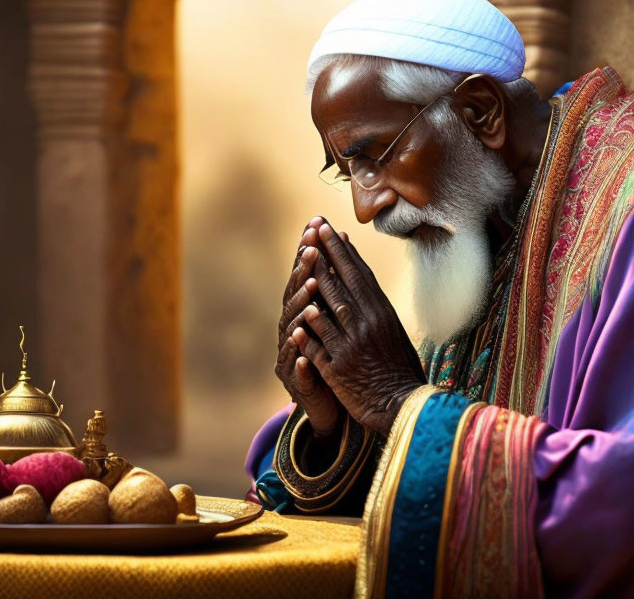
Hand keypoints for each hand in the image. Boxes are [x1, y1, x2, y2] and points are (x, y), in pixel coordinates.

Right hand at [274, 217, 340, 438]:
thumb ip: (335, 292)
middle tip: (312, 250)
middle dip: (303, 272)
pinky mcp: (297, 384)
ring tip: (310, 290)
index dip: (309, 253)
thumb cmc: (337, 359)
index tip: (315, 228)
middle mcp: (293, 330)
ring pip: (294, 329)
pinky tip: (303, 356)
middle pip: (296, 297)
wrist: (332, 405)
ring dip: (301, 309)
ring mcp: (291, 356)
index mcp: (305, 314)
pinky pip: (298, 371)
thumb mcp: (338, 323)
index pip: (305, 278)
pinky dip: (300, 363)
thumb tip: (341, 251)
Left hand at [292, 222, 425, 436]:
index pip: (360, 276)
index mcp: (383, 314)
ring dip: (317, 282)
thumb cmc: (400, 370)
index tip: (332, 230)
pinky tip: (302, 313)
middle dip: (328, 253)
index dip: (344, 252)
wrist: (404, 406)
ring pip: (331, 307)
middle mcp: (368, 324)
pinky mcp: (339, 367)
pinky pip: (320, 343)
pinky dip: (310, 328)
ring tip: (304, 258)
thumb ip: (377, 311)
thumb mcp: (394, 334)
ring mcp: (353, 344)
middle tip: (314, 227)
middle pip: (344, 282)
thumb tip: (365, 286)